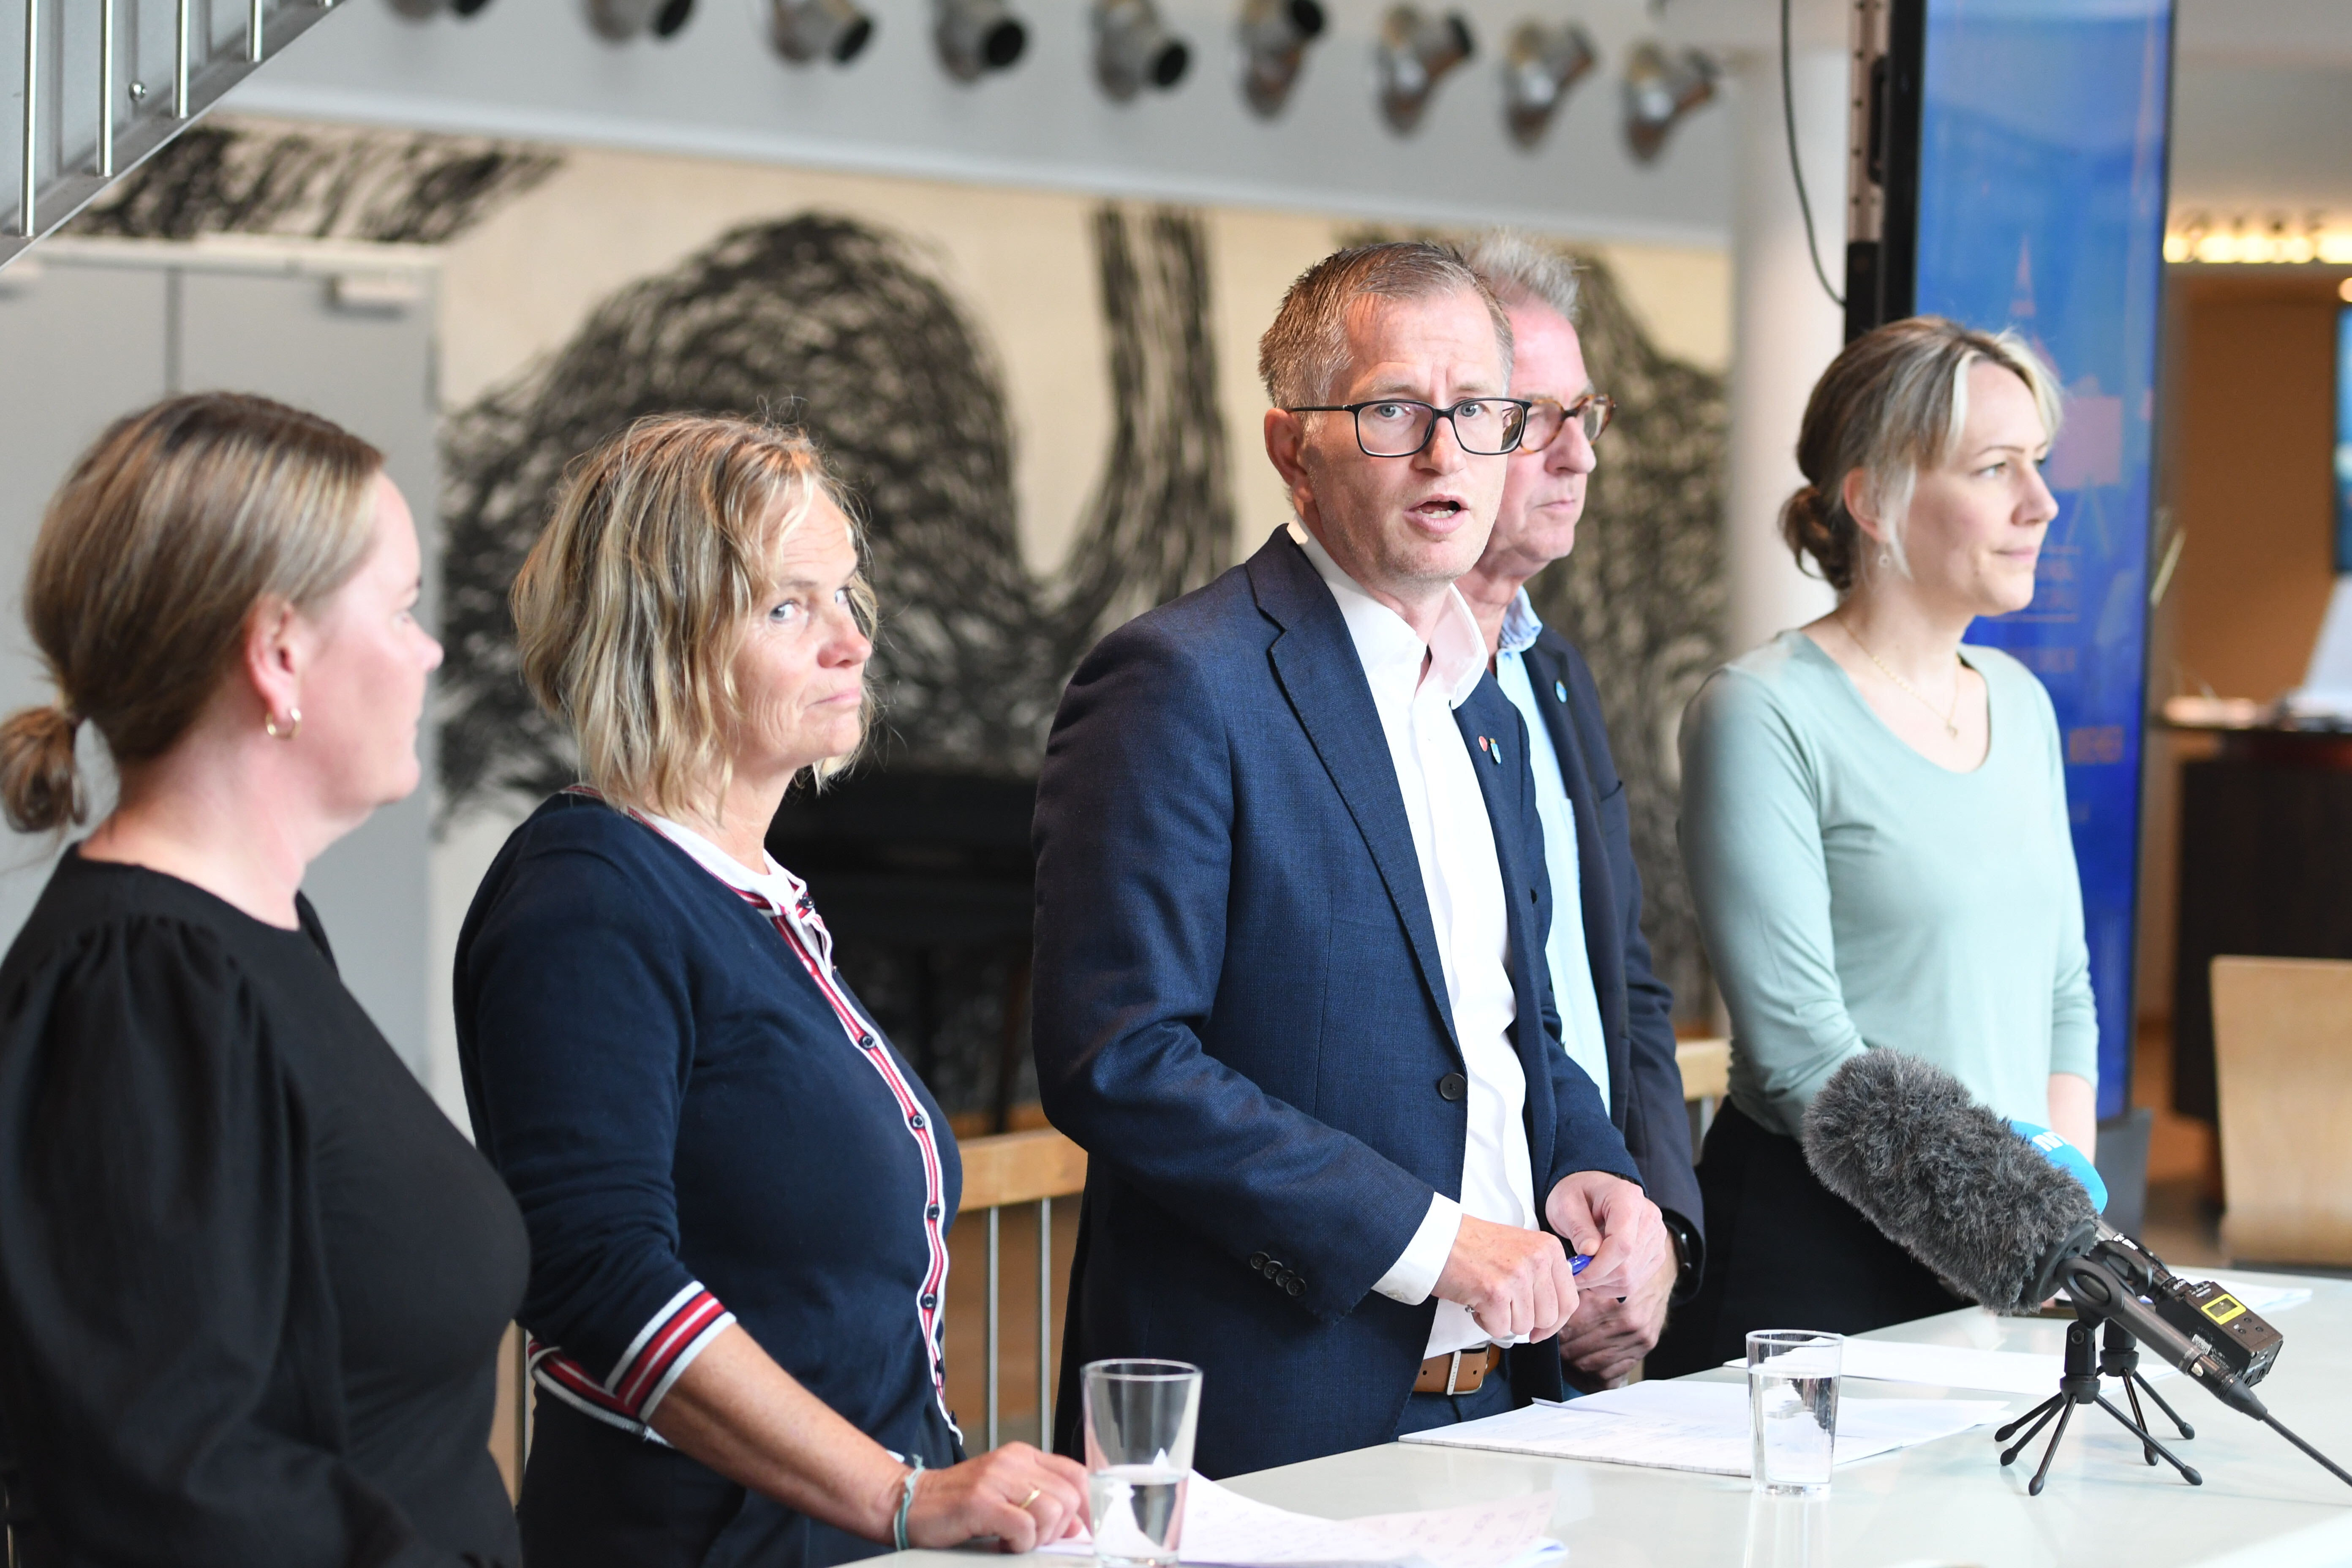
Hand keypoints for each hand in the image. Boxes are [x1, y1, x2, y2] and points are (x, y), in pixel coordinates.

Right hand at [893, 1442, 1091, 1552]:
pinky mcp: (980, 1502)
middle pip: (1068, 1497)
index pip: (1076, 1474)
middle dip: (1058, 1529)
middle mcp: (1013, 1461)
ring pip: (1051, 1511)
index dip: (1086, 1506)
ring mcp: (996, 1479)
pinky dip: (1019, 1544)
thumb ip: (1041, 1500)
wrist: (910, 1502)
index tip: (1080, 1531)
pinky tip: (1001, 1545)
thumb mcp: (1005, 1493)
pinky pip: (1024, 1527)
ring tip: (1014, 1541)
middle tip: (1032, 1539)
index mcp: (1023, 1455)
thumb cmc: (959, 1504)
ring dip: (1038, 1538)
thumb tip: (1078, 1526)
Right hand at [1432, 1214, 1580, 1343]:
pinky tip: (1476, 1302)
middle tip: (1505, 1308)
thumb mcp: (1521, 1248)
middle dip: (1525, 1320)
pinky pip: (1500, 1328)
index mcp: (1549, 1248)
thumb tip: (1554, 1311)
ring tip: (1487, 1297)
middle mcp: (1537, 1260)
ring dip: (1503, 1319)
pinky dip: (1485, 1321)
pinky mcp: (1495, 1293)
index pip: (1569, 1300)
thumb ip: (1542, 1273)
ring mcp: (1517, 1276)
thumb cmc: (1473, 1244)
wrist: (1438, 1237)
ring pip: (1524, 1326)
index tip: (1541, 1328)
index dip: (1555, 1322)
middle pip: (1548, 1317)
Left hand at [1542, 1171, 1666, 1302]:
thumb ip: (1578, 1229)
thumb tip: (1590, 1253)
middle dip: (1597, 1277)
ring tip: (1582, 1273)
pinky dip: (1612, 1286)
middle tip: (1573, 1276)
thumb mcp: (1566, 1205)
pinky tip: (1596, 1276)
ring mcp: (1656, 1236)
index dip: (1598, 1266)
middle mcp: (1649, 1216)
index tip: (1575, 1274)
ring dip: (1603, 1284)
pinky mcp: (1655, 1252)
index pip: (1622, 1244)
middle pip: (1628, 1264)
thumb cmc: (1576, 1195)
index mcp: (1628, 1198)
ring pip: (1632, 1277)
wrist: (1591, 1192)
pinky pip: (1636, 1281)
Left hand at [1557, 1250, 1675, 1390]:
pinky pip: (1612, 1373)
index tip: (1549, 1332)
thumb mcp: (1599, 1276)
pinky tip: (1584, 1364)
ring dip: (1575, 1363)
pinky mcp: (1644, 1350)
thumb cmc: (1624, 1276)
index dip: (1557, 1333)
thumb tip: (1551, 1306)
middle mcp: (1628, 1324)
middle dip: (1563, 1350)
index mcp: (1613, 1303)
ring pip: (1593, 1364)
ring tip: (1566, 1355)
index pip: (1574, 1328)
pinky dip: (1594, 1373)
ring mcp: (1638, 1340)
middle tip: (1553, 1347)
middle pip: (1581, 1349)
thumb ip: (1576, 1290)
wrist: (1656, 1279)